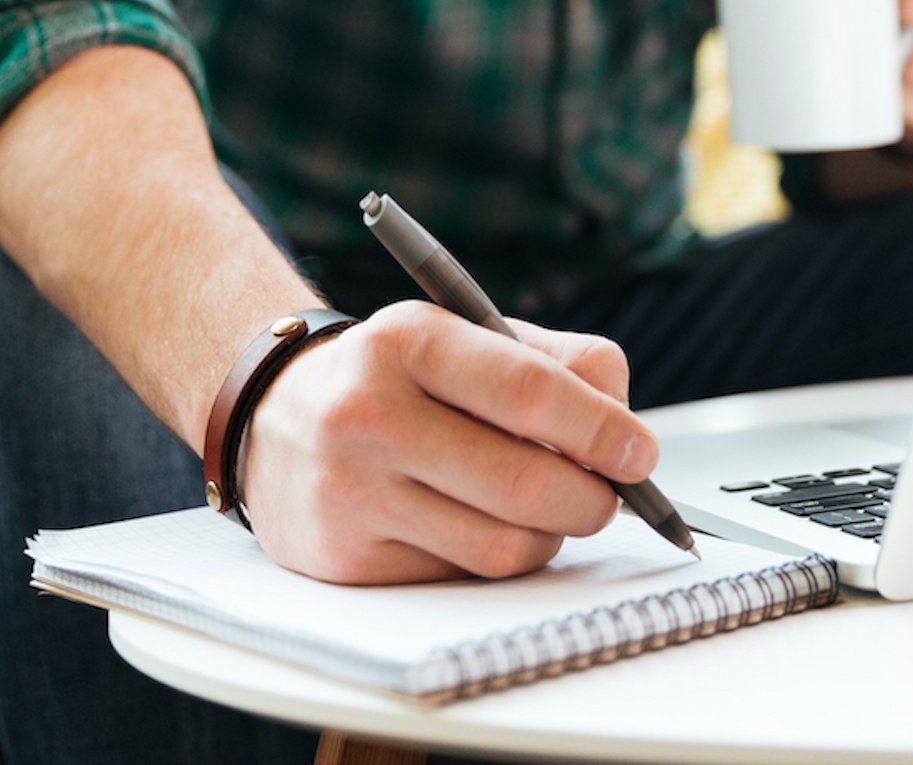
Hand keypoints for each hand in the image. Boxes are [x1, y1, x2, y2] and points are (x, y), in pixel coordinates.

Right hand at [237, 301, 655, 583]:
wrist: (272, 416)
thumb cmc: (396, 376)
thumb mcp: (466, 334)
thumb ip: (558, 362)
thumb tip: (625, 421)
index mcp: (407, 340)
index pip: (529, 392)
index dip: (602, 430)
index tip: (640, 454)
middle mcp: (367, 414)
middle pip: (523, 482)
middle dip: (592, 498)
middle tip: (610, 494)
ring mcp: (350, 492)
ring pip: (501, 546)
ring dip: (549, 535)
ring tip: (546, 508)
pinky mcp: (343, 559)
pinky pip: (460, 577)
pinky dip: (494, 557)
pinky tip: (480, 524)